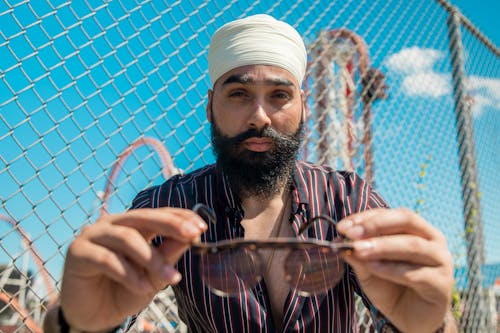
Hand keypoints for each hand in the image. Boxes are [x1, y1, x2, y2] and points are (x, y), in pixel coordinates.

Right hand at [59, 207, 206, 330]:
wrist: (93, 316)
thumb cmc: (124, 291)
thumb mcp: (153, 276)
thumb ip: (168, 256)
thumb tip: (191, 238)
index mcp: (132, 225)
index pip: (159, 214)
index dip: (180, 217)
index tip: (201, 227)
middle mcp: (113, 224)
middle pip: (143, 217)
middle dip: (170, 225)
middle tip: (192, 235)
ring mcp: (93, 235)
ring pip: (127, 237)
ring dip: (152, 258)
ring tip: (170, 278)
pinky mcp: (77, 252)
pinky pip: (107, 258)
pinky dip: (128, 274)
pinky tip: (142, 287)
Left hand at [337, 208, 453, 332]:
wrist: (412, 320)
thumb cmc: (391, 288)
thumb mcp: (369, 269)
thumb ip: (359, 254)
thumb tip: (341, 240)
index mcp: (416, 229)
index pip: (391, 214)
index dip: (366, 218)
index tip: (343, 227)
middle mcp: (432, 240)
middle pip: (406, 221)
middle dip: (376, 225)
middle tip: (351, 233)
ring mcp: (441, 261)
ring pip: (411, 245)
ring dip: (381, 246)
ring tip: (358, 250)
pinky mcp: (442, 284)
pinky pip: (414, 273)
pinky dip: (390, 268)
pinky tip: (372, 267)